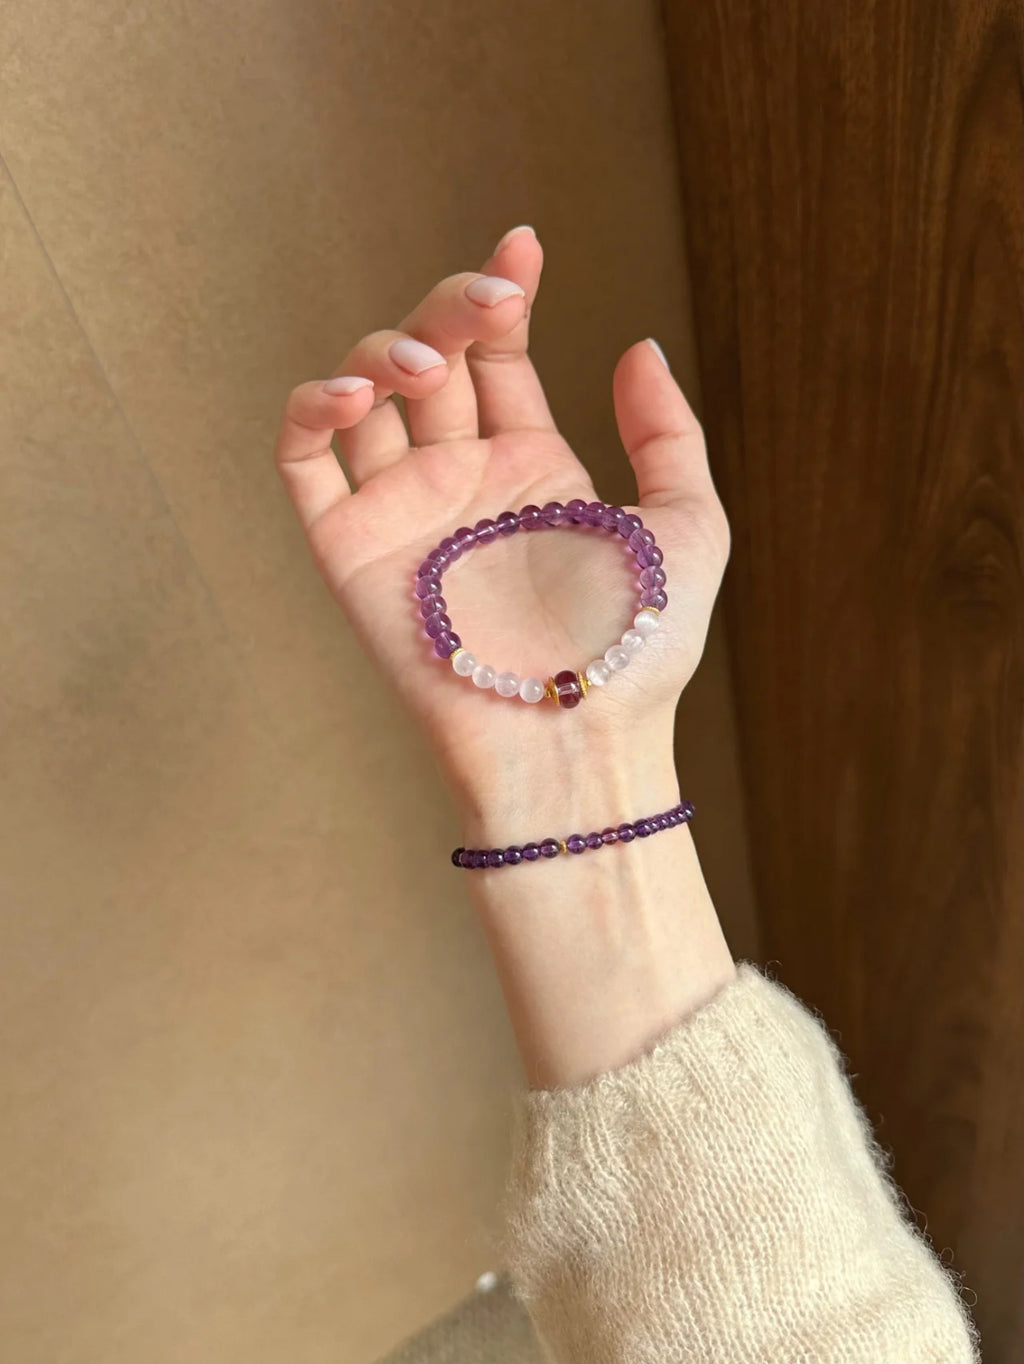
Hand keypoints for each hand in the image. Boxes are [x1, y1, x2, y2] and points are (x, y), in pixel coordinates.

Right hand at [273, 227, 729, 806]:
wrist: (577, 738)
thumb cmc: (640, 651)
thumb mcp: (689, 526)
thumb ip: (668, 433)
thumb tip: (636, 344)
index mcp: (533, 470)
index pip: (501, 358)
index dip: (503, 295)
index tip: (524, 243)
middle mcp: (462, 482)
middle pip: (432, 358)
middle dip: (452, 310)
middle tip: (489, 304)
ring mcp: (403, 511)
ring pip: (366, 394)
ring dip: (387, 351)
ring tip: (431, 367)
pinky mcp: (349, 549)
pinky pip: (304, 463)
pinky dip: (311, 410)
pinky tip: (356, 393)